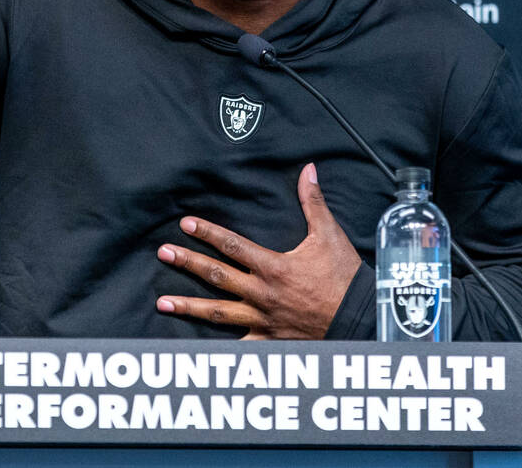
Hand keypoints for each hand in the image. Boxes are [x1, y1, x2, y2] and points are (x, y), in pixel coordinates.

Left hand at [155, 163, 360, 338]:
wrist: (358, 320)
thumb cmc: (343, 277)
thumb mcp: (329, 235)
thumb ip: (313, 202)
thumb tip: (307, 170)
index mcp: (273, 266)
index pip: (232, 245)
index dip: (207, 233)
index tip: (185, 224)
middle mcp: (262, 293)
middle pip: (217, 276)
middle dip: (187, 263)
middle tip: (163, 253)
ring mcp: (262, 319)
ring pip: (217, 312)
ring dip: (188, 306)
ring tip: (162, 302)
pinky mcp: (269, 340)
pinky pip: (239, 346)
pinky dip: (217, 350)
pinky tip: (193, 350)